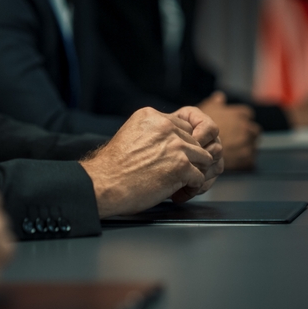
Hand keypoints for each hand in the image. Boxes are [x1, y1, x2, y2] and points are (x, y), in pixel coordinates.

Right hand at [79, 107, 220, 217]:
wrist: (105, 184)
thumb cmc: (113, 167)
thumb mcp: (130, 135)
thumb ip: (151, 133)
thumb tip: (167, 141)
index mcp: (151, 116)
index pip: (182, 125)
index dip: (180, 144)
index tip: (173, 158)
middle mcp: (165, 127)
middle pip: (194, 141)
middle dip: (189, 159)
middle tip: (177, 173)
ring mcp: (176, 146)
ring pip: (203, 157)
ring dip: (194, 172)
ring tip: (182, 183)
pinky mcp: (181, 166)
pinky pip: (200, 177)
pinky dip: (192, 187)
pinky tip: (180, 192)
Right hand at [198, 91, 260, 170]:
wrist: (191, 146)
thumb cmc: (196, 125)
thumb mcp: (205, 109)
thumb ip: (215, 103)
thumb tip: (220, 97)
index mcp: (240, 113)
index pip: (247, 115)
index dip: (240, 120)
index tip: (233, 126)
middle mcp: (246, 126)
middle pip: (252, 131)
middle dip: (245, 135)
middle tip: (233, 141)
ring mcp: (247, 143)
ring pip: (251, 146)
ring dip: (244, 148)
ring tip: (230, 152)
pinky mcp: (246, 158)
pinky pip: (249, 160)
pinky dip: (243, 161)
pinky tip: (231, 160)